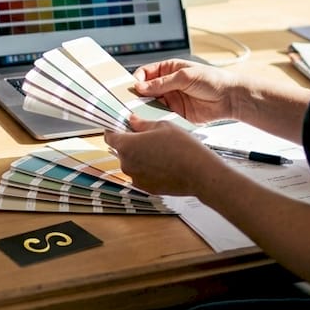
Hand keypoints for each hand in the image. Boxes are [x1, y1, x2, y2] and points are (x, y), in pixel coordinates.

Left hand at [104, 116, 219, 195]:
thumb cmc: (182, 147)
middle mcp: (127, 164)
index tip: (121, 127)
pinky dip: (149, 169)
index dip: (114, 130)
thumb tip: (132, 120)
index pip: (109, 136)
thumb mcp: (162, 126)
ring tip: (161, 152)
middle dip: (132, 143)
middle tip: (151, 138)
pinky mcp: (146, 188)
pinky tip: (165, 164)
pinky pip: (142, 175)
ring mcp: (136, 178)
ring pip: (133, 163)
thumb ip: (142, 124)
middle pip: (122, 150)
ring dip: (141, 157)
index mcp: (127, 145)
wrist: (199, 173)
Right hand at [132, 59, 242, 125]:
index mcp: (169, 70)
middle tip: (130, 103)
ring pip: (151, 104)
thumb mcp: (185, 76)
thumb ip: (162, 83)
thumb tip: (141, 87)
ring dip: (145, 109)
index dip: (138, 79)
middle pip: (146, 90)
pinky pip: (162, 116)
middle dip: (138, 96)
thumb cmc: (212, 80)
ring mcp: (172, 100)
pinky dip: (155, 119)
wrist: (230, 98)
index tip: (132, 87)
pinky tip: (151, 121)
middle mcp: (168, 85)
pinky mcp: (177, 114)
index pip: (146, 73)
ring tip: (138, 114)